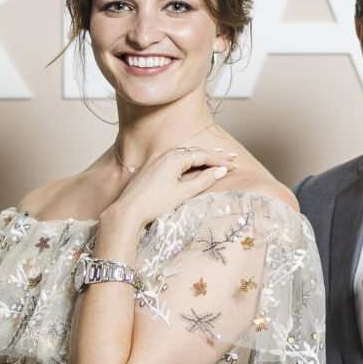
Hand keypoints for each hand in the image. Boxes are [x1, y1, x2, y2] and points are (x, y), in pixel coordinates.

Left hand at [99, 142, 234, 240]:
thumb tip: (219, 171)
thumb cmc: (154, 204)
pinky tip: (191, 162)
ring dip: (200, 156)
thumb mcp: (183, 193)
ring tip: (215, 156)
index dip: (220, 160)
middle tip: (231, 157)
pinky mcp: (149, 168)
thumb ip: (202, 180)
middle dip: (213, 155)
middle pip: (193, 151)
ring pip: (182, 153)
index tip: (234, 166)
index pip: (202, 155)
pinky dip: (186, 160)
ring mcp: (155, 160)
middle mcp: (163, 154)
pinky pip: (172, 159)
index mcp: (173, 158)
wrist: (127, 212)